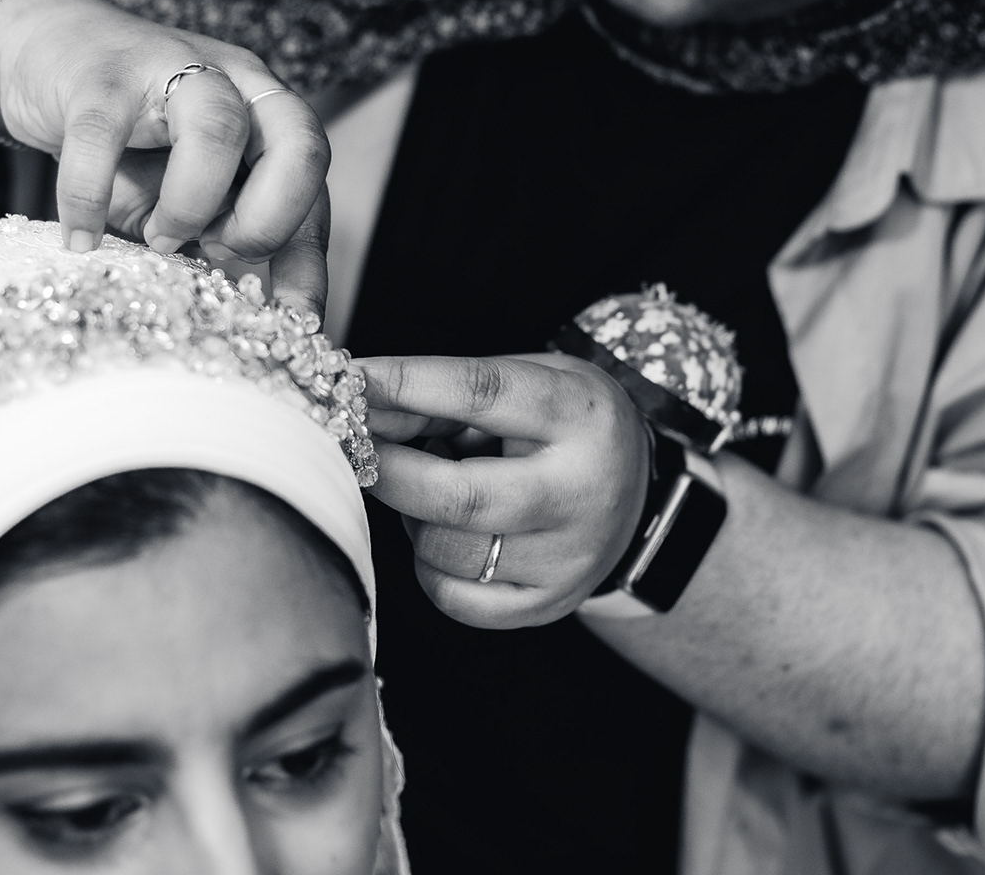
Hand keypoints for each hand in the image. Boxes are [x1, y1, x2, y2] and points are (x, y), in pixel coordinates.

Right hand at [0, 0, 331, 317]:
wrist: (47, 48)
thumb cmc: (127, 135)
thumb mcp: (183, 190)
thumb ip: (217, 235)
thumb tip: (247, 316)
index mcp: (266, 114)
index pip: (314, 186)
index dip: (309, 259)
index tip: (296, 323)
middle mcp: (236, 82)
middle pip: (300, 140)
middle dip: (271, 219)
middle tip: (222, 254)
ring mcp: (170, 68)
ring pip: (218, 129)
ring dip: (193, 205)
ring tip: (159, 241)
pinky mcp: (99, 74)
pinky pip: (101, 136)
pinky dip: (91, 198)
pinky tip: (82, 240)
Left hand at [358, 353, 651, 628]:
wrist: (635, 495)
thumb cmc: (562, 427)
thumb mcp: (522, 383)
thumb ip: (440, 395)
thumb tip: (356, 407)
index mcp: (581, 415)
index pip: (480, 392)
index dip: (404, 384)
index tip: (348, 379)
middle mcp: (582, 491)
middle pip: (457, 495)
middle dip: (388, 470)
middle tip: (357, 449)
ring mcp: (568, 558)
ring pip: (445, 550)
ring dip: (411, 516)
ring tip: (429, 488)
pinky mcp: (547, 604)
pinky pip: (452, 597)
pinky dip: (429, 562)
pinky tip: (448, 532)